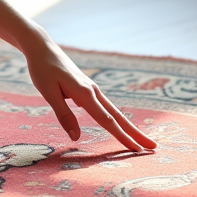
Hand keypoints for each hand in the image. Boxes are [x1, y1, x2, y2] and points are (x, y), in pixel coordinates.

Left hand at [22, 34, 156, 151]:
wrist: (43, 47)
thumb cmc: (43, 69)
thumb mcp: (48, 93)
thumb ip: (64, 115)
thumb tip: (76, 138)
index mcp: (85, 93)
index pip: (107, 120)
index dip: (122, 137)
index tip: (137, 150)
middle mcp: (93, 91)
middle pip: (118, 116)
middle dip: (136, 133)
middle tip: (153, 147)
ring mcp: (92, 89)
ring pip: (114, 111)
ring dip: (128, 127)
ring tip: (141, 140)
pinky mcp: (88, 89)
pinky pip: (106, 107)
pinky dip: (116, 119)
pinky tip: (119, 126)